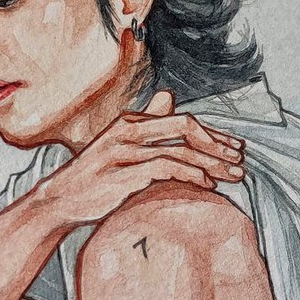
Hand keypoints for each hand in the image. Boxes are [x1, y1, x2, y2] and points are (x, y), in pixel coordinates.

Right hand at [39, 91, 244, 227]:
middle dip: (219, 145)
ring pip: (180, 150)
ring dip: (211, 164)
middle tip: (241, 162)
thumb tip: (168, 99)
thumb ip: (146, 124)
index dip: (213, 135)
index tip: (235, 150)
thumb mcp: (118, 145)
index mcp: (131, 122)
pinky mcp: (122, 172)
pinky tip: (206, 186)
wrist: (58, 201)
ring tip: (232, 177)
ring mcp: (124, 151)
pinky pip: (165, 168)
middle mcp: (128, 130)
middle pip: (186, 128)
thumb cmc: (93, 178)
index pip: (182, 121)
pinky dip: (190, 175)